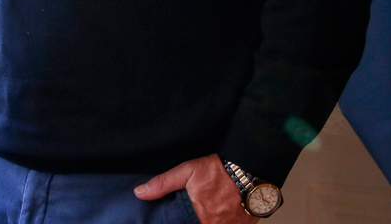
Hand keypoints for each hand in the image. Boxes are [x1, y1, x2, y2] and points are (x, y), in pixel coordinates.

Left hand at [134, 154, 254, 222]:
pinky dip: (217, 221)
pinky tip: (213, 215)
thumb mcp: (188, 171)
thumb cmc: (219, 172)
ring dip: (204, 220)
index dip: (176, 221)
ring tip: (203, 212)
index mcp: (198, 217)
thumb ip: (163, 184)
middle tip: (191, 211)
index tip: (176, 216)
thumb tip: (140, 193)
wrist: (250, 172)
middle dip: (189, 220)